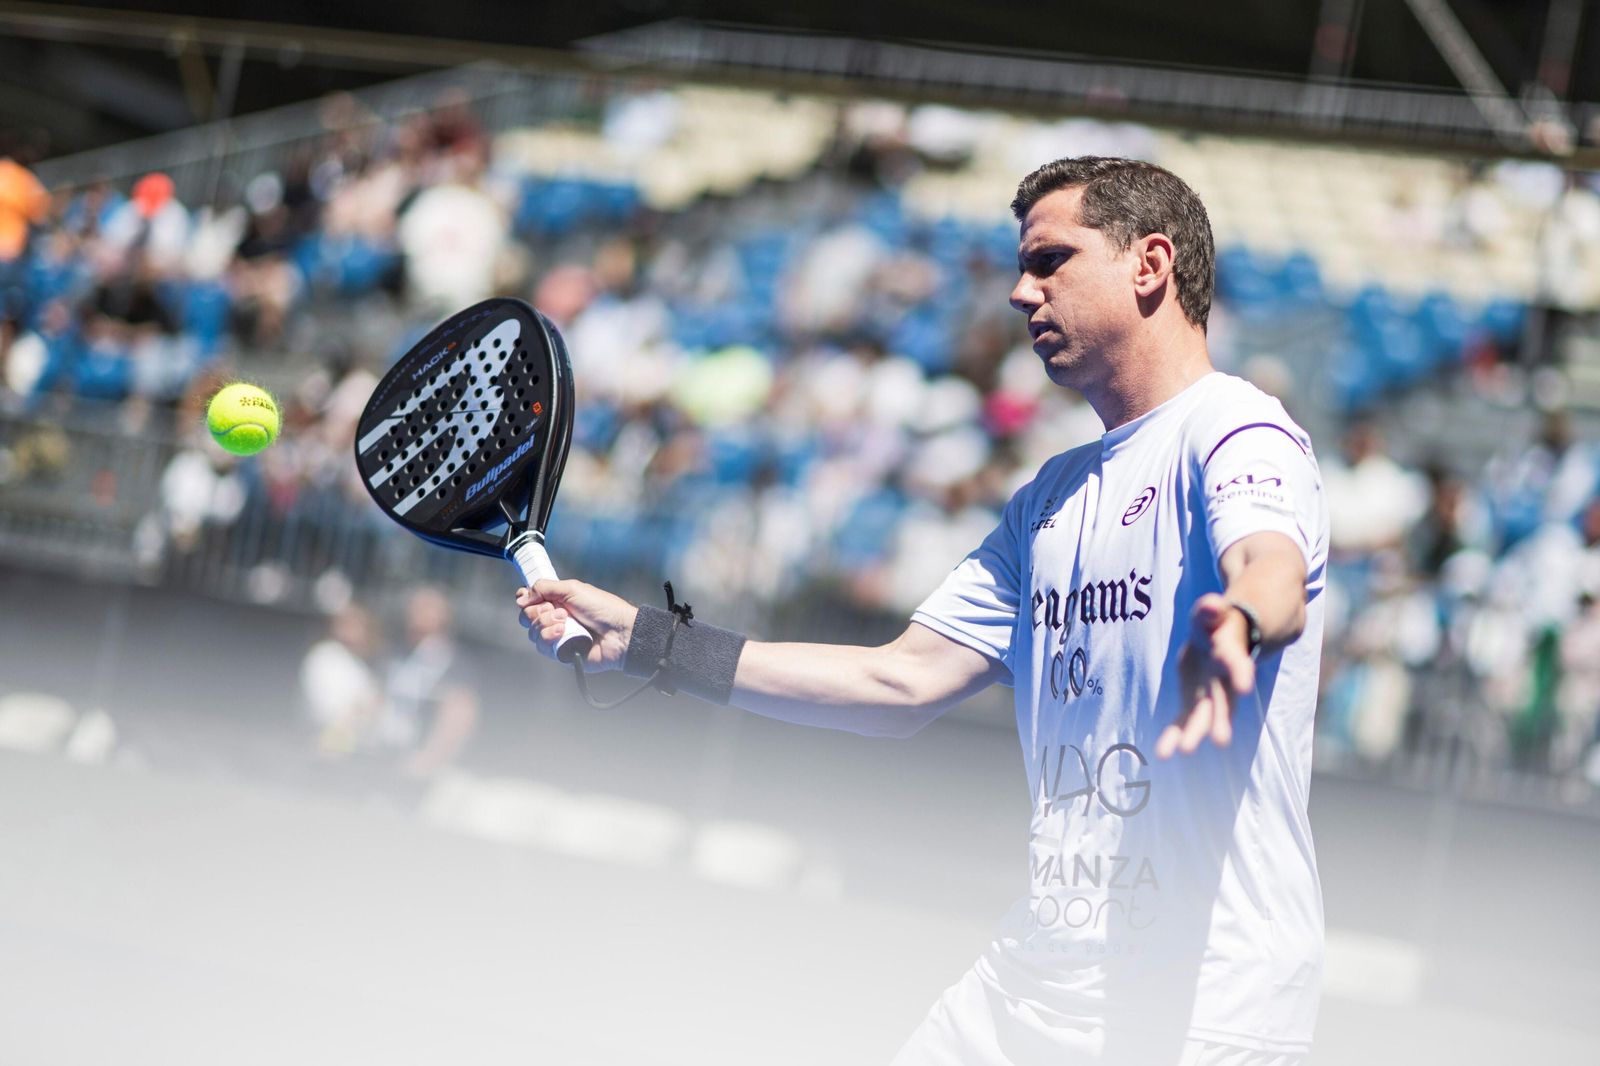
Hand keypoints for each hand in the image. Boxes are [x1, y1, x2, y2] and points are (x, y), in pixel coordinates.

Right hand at [516, 579, 638, 670]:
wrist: (618, 633)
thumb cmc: (602, 608)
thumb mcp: (572, 589)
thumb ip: (544, 588)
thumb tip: (521, 596)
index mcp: (558, 601)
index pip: (530, 601)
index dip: (525, 600)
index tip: (527, 598)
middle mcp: (555, 618)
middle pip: (527, 617)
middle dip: (539, 612)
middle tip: (559, 611)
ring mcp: (557, 636)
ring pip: (533, 632)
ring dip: (546, 625)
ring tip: (566, 622)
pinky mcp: (560, 652)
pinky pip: (542, 647)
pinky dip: (550, 637)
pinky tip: (563, 633)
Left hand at [1157, 594, 1253, 758]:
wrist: (1221, 638)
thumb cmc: (1215, 623)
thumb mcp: (1212, 613)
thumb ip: (1210, 610)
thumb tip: (1212, 605)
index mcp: (1230, 653)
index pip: (1237, 663)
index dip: (1240, 673)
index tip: (1244, 686)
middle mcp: (1223, 679)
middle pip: (1223, 699)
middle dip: (1221, 718)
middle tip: (1221, 741)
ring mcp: (1210, 694)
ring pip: (1204, 716)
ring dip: (1194, 732)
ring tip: (1183, 751)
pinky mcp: (1195, 701)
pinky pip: (1184, 719)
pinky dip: (1174, 735)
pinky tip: (1163, 753)